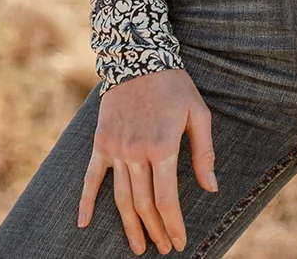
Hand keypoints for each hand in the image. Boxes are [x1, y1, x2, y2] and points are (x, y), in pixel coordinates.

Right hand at [79, 67, 216, 256]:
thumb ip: (203, 152)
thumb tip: (212, 187)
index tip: (179, 241)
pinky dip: (86, 202)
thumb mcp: (198, 113)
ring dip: (130, 226)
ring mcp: (115, 149)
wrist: (138, 56)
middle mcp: (136, 153)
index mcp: (163, 147)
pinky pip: (91, 178)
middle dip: (155, 230)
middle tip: (163, 248)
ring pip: (121, 198)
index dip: (173, 223)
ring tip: (139, 247)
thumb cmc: (174, 85)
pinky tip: (84, 223)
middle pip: (144, 204)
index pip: (167, 199)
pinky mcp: (101, 143)